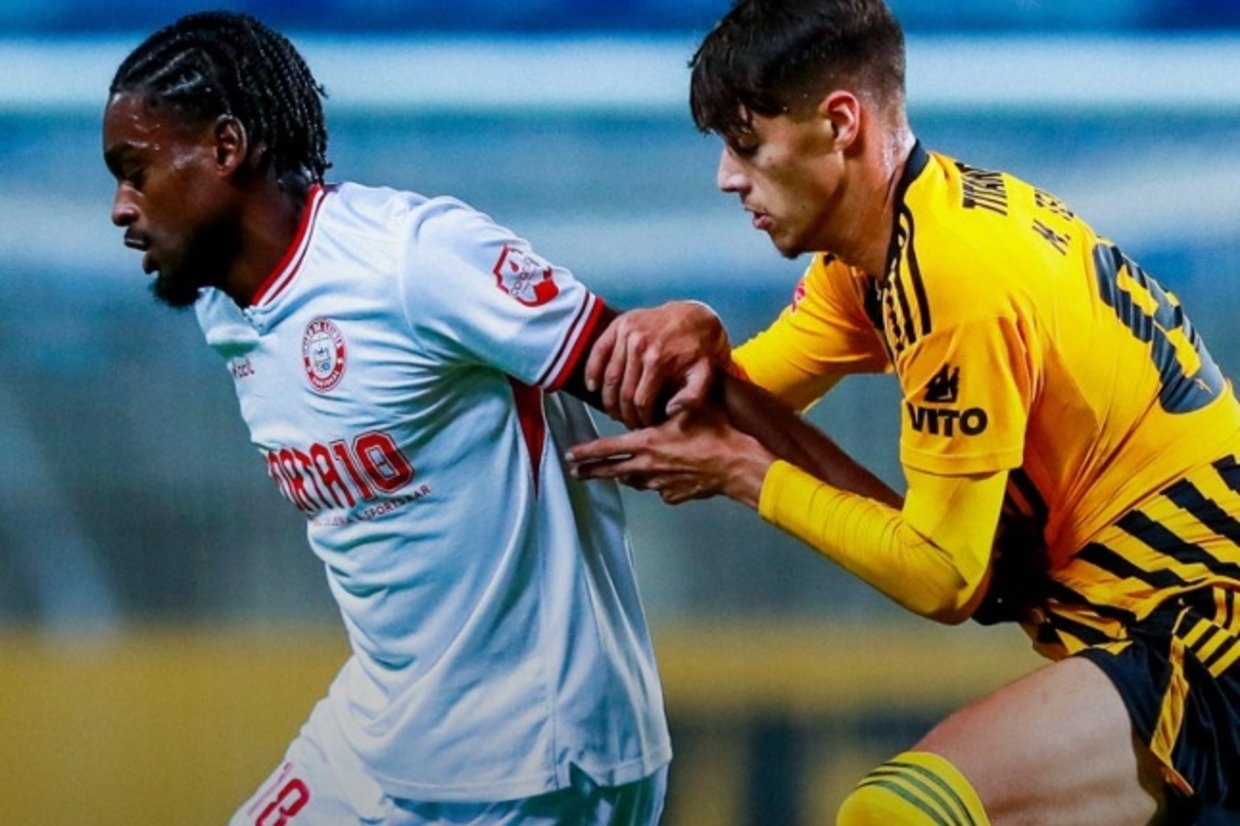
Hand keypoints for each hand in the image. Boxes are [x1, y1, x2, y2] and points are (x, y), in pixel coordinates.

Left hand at [567, 407, 772, 507]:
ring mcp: (660, 484)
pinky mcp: (674, 495)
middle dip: (591, 471)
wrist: (736, 465)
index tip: (570, 455)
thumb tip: (655, 396)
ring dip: (625, 475)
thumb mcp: (687, 411)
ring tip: (617, 472)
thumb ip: (667, 405)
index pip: (607, 448)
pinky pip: (659, 489)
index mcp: (647, 443)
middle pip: (612, 470)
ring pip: (635, 480)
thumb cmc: (714, 434)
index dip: (586, 451)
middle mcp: (648, 466)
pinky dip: (657, 483)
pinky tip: (664, 477)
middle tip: (576, 472)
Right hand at [585, 301, 729, 428]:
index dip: (641, 418)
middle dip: (624, 413)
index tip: (644, 425)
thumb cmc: (700, 350)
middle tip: (628, 422)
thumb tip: (670, 411)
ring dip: (609, 399)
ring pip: (609, 377)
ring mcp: (627, 333)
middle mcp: (639, 345)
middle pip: (623, 391)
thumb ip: (692, 397)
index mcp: (659, 360)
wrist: (695, 317)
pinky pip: (598, 352)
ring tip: (615, 411)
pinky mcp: (620, 325)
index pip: (641, 400)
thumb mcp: (705, 374)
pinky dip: (592, 371)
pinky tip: (593, 387)